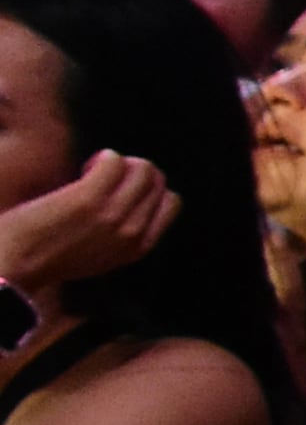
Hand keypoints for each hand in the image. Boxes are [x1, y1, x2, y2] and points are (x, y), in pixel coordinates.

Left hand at [0, 150, 179, 295]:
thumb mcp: (99, 255)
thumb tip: (128, 196)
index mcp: (138, 248)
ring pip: (142, 168)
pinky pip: (114, 161)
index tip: (122, 191)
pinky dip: (103, 158)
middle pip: (156, 180)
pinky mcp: (90, 198)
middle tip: (103, 179)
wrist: (12, 266)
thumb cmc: (45, 259)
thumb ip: (121, 233)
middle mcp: (133, 232)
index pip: (171, 202)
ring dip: (118, 162)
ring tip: (91, 174)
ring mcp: (113, 214)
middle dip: (133, 172)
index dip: (149, 189)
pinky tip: (83, 170)